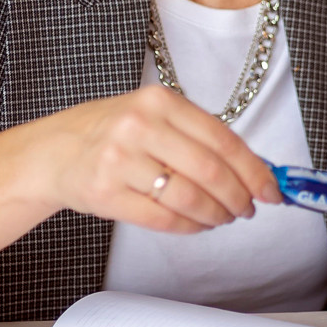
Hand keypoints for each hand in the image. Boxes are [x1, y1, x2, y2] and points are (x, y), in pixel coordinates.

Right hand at [21, 84, 281, 233]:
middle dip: (238, 197)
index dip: (253, 170)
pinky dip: (189, 226)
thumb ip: (197, 136)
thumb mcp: (153, 116)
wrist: (55, 151)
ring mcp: (120, 161)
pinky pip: (163, 218)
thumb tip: (253, 169)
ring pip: (189, 198)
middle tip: (248, 209)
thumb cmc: (112, 133)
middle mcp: (139, 126)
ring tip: (222, 218)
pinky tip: (196, 223)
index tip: (271, 190)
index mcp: (158, 101)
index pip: (222, 138)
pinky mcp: (106, 194)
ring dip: (216, 215)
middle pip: (210, 171)